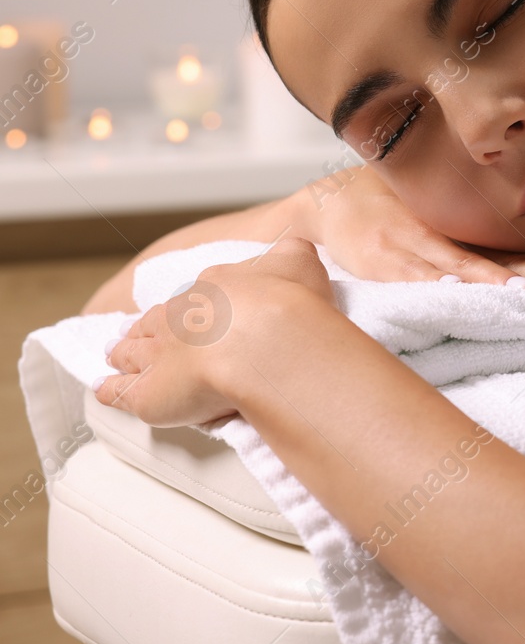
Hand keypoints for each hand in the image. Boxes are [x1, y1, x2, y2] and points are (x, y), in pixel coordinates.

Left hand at [93, 238, 336, 427]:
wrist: (266, 344)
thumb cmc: (288, 304)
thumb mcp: (300, 260)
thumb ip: (292, 253)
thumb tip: (290, 252)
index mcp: (215, 285)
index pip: (203, 292)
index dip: (202, 303)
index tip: (205, 310)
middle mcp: (181, 314)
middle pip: (160, 318)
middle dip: (153, 324)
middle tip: (145, 330)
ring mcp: (160, 352)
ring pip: (132, 348)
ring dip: (123, 350)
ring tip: (116, 353)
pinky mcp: (146, 391)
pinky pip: (118, 390)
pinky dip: (109, 388)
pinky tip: (104, 389)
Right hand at [300, 165, 524, 291]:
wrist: (331, 200)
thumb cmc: (396, 212)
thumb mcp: (441, 219)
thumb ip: (478, 243)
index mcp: (467, 231)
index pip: (519, 253)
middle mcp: (448, 237)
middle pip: (502, 261)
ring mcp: (415, 247)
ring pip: (463, 269)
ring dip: (496, 283)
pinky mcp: (382, 260)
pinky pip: (413, 274)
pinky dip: (436, 284)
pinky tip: (456, 293)